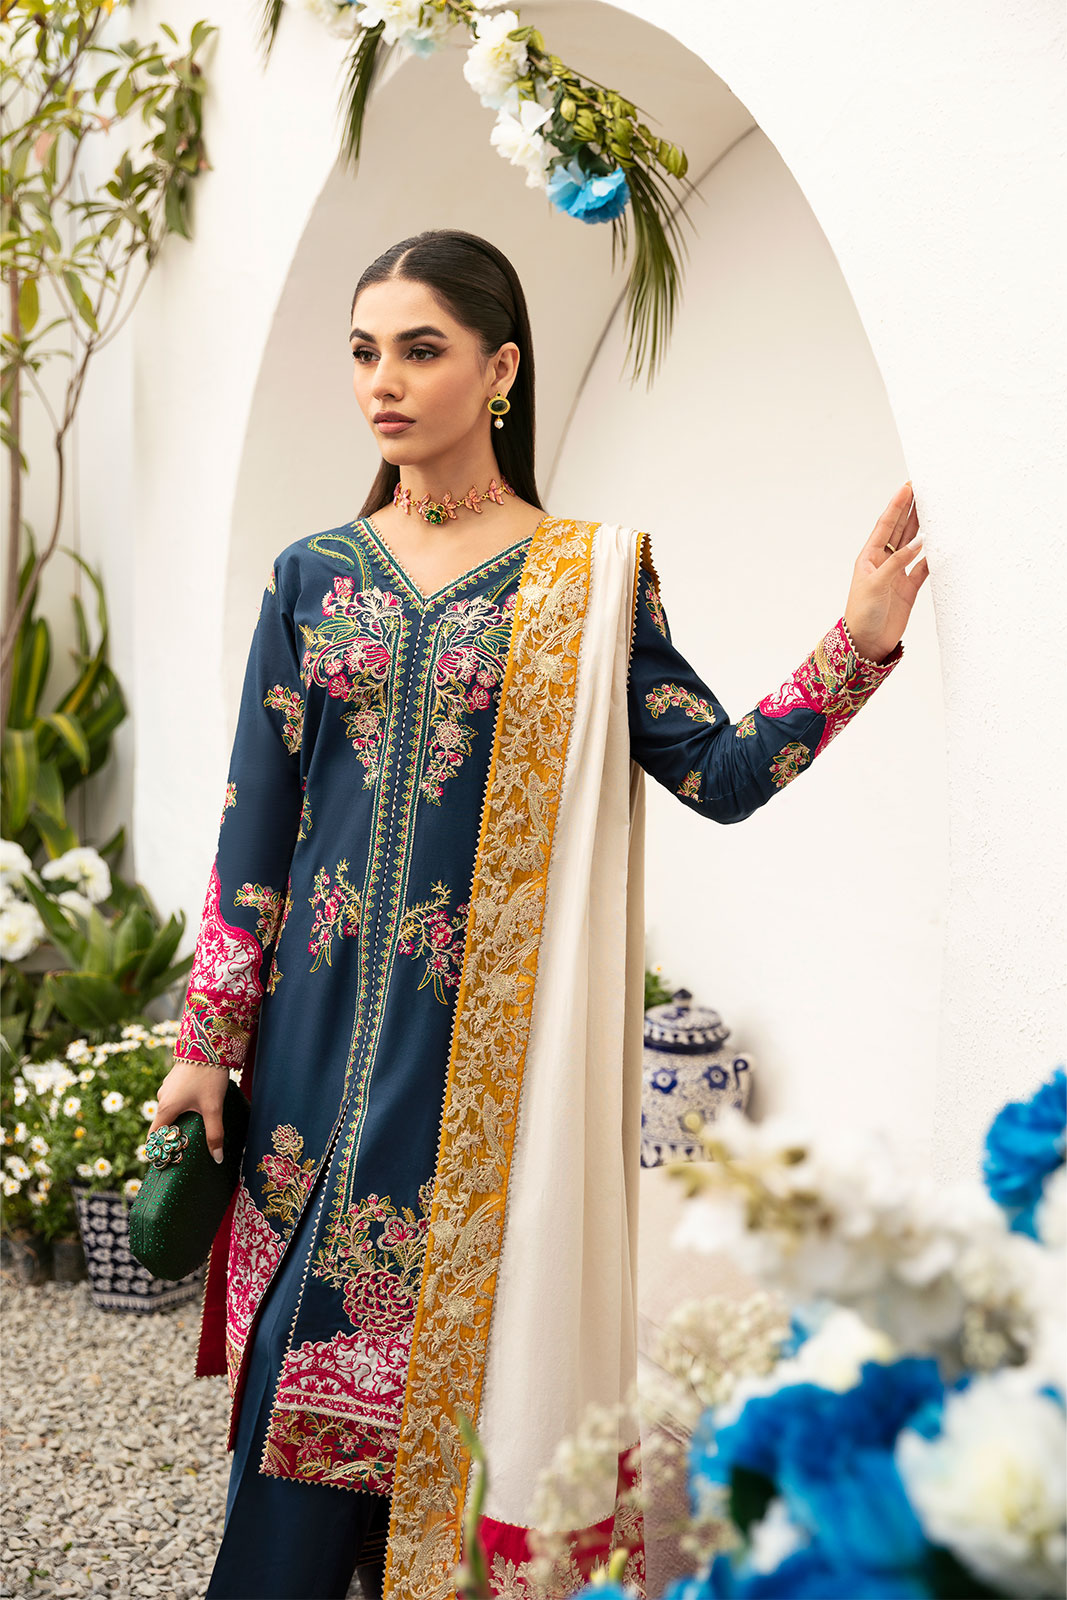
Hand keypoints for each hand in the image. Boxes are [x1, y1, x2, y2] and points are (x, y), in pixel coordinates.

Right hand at [148, 1058, 228, 1162]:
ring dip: (180, 1121)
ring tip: (197, 1129)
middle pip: (164, 1125)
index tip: (167, 1162)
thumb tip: (216, 1158)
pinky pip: (176, 1100)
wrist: (208, 1044)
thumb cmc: (208, 1077)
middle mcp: (162, 1099)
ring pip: (171, 1111)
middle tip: (188, 1149)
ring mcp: (168, 1088)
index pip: (154, 1137)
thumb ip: (214, 1133)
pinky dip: (184, 1108)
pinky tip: (199, 1108)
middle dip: (173, 1137)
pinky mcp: (175, 1080)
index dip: (159, 1151)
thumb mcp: (213, 1107)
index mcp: (166, 1108)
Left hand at [843, 481, 928, 661]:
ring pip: (912, 544)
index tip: (906, 488)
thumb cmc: (862, 613)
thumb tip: (917, 542)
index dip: (896, 506)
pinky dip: (931, 555)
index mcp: (870, 557)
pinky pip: (923, 567)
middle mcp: (884, 562)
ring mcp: (897, 574)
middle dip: (909, 510)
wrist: (867, 642)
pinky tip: (939, 542)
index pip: (885, 525)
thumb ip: (897, 562)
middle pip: (899, 530)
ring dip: (921, 527)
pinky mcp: (909, 588)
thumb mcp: (876, 584)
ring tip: (932, 508)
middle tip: (920, 489)